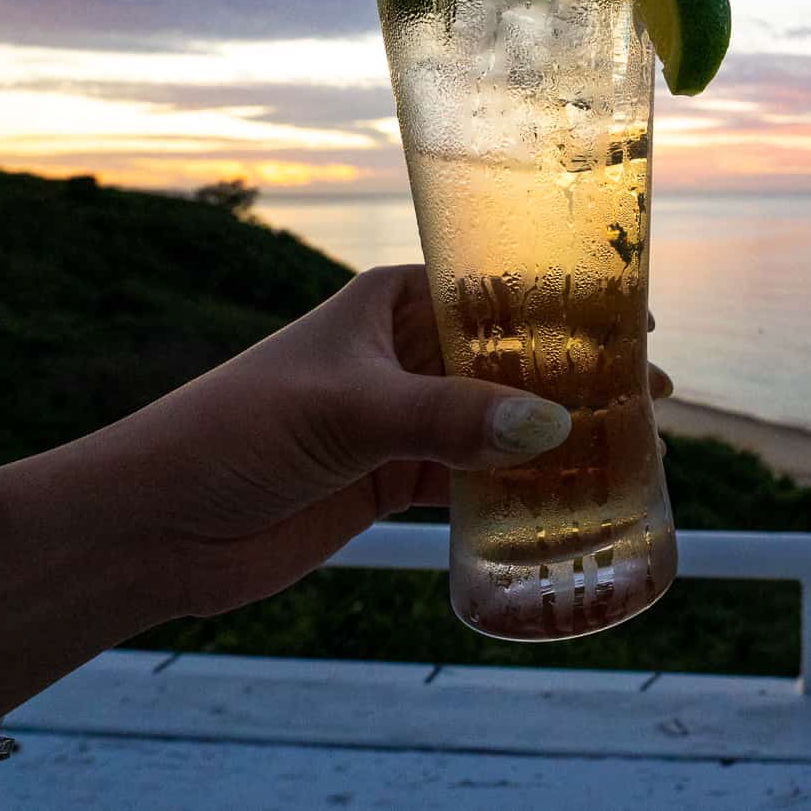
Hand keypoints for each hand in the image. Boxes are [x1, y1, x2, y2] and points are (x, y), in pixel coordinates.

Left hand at [76, 265, 670, 619]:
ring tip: (634, 444)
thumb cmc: (234, 431)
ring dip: (559, 431)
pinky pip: (478, 475)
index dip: (571, 304)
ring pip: (503, 418)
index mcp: (393, 301)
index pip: (500, 289)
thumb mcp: (347, 412)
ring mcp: (403, 418)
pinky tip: (572, 495)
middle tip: (654, 394)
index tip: (639, 321)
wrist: (156, 522)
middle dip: (580, 373)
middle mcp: (404, 352)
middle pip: (514, 356)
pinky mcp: (394, 480)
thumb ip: (449, 419)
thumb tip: (554, 426)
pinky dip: (522, 485)